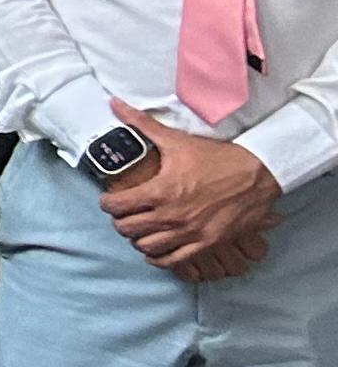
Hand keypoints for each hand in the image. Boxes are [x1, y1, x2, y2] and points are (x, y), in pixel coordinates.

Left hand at [99, 102, 282, 281]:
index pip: (116, 206)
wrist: (258, 174)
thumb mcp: (176, 140)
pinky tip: (156, 249)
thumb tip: (115, 104)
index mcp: (161, 191)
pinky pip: (173, 261)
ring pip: (146, 247)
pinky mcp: (207, 244)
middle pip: (127, 229)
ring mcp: (190, 233)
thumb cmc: (216, 157)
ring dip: (138, 239)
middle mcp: (172, 215)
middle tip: (124, 213)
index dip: (107, 203)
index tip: (110, 199)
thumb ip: (141, 125)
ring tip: (139, 229)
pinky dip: (160, 257)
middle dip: (120, 220)